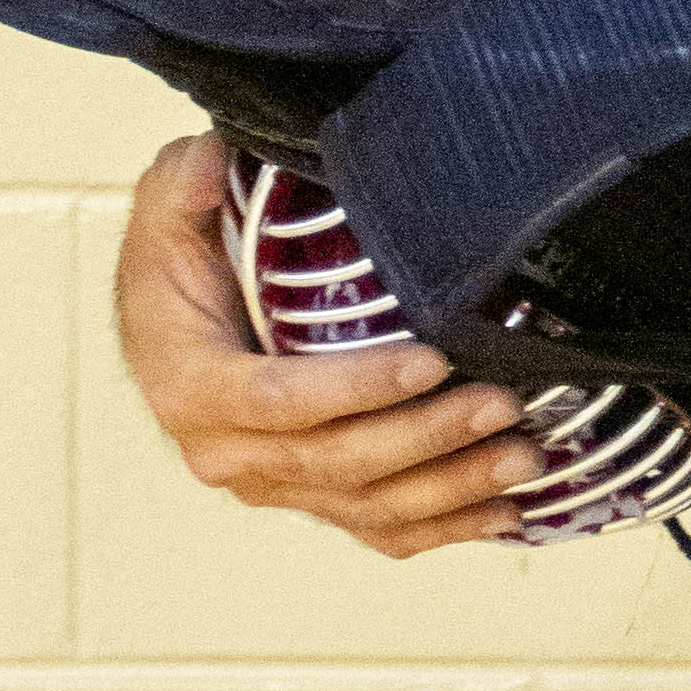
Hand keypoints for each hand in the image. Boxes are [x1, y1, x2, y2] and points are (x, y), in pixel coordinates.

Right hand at [112, 132, 543, 556]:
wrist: (168, 326)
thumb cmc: (177, 269)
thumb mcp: (166, 207)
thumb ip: (182, 184)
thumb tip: (208, 161)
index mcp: (193, 387)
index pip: (279, 400)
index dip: (357, 388)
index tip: (431, 360)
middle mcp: (229, 453)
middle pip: (338, 461)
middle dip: (428, 437)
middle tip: (502, 403)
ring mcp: (273, 485)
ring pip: (368, 505)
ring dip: (452, 488)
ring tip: (523, 455)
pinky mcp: (309, 500)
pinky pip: (378, 529)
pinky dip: (444, 527)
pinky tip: (504, 512)